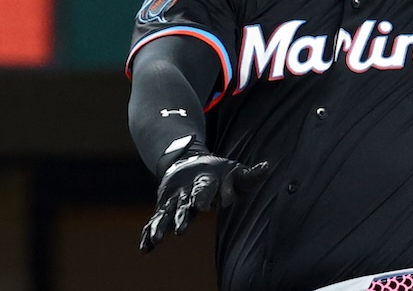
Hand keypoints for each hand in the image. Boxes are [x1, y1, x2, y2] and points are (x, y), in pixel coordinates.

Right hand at [139, 154, 269, 252]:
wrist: (187, 161)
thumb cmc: (219, 172)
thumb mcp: (235, 171)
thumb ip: (249, 175)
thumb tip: (267, 167)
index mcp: (205, 180)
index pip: (204, 188)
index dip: (204, 197)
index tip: (203, 207)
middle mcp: (186, 191)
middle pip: (183, 205)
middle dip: (182, 217)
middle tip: (181, 231)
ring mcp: (173, 200)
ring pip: (166, 215)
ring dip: (161, 227)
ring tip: (158, 240)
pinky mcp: (164, 209)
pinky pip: (155, 222)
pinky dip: (148, 234)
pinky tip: (145, 249)